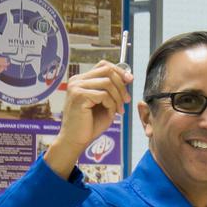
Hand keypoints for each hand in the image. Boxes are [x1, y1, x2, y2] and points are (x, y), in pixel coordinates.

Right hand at [44, 61, 132, 178]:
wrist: (75, 140)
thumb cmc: (90, 124)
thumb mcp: (105, 104)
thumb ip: (112, 90)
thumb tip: (127, 77)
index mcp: (82, 80)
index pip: (104, 66)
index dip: (119, 71)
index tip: (130, 80)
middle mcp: (77, 80)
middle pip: (107, 71)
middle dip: (122, 85)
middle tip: (127, 100)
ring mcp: (76, 87)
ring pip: (107, 82)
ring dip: (118, 97)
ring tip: (119, 110)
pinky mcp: (78, 96)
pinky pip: (103, 95)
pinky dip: (112, 104)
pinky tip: (111, 114)